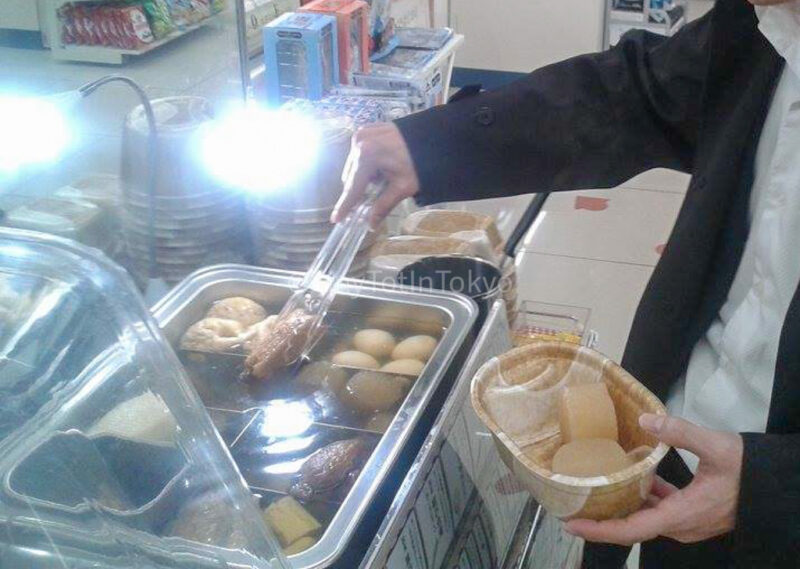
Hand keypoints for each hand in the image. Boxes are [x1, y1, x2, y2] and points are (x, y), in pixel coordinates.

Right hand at [331, 122, 419, 227]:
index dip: (345, 205)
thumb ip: (383, 205)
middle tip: (371, 197)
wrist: (433, 138)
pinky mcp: (366, 130)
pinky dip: (366, 164)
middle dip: (358, 189)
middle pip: (350, 176)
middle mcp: (359, 142)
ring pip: (353, 165)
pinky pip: (358, 153)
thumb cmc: (419, 162)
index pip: (353, 187)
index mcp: (367, 156)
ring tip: (382, 177)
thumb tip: (371, 224)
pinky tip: (381, 165)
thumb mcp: (403, 186)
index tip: (336, 219)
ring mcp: (361, 134)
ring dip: (363, 176)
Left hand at [565, 414, 742, 545]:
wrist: (777, 485)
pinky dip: (641, 498)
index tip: (573, 524)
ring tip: (593, 492)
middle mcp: (681, 525)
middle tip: (572, 506)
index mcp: (682, 515)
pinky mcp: (691, 513)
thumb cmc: (749, 469)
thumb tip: (647, 419)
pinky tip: (633, 479)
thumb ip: (681, 432)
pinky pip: (659, 510)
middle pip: (633, 528)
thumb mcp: (716, 446)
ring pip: (645, 518)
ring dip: (619, 508)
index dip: (601, 530)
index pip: (633, 530)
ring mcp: (687, 522)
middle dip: (602, 520)